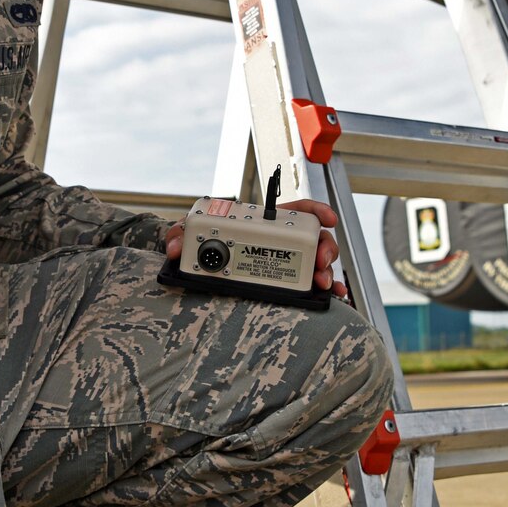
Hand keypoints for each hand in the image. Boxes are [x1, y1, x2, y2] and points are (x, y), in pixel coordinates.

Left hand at [164, 199, 345, 294]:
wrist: (195, 265)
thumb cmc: (198, 243)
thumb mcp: (188, 232)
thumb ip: (179, 233)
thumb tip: (174, 248)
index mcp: (264, 223)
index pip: (297, 210)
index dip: (316, 210)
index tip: (328, 219)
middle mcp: (280, 241)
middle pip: (314, 239)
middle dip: (324, 249)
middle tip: (319, 262)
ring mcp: (284, 263)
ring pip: (316, 263)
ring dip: (325, 272)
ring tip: (322, 283)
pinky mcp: (283, 285)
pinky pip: (308, 287)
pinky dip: (325, 291)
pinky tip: (334, 296)